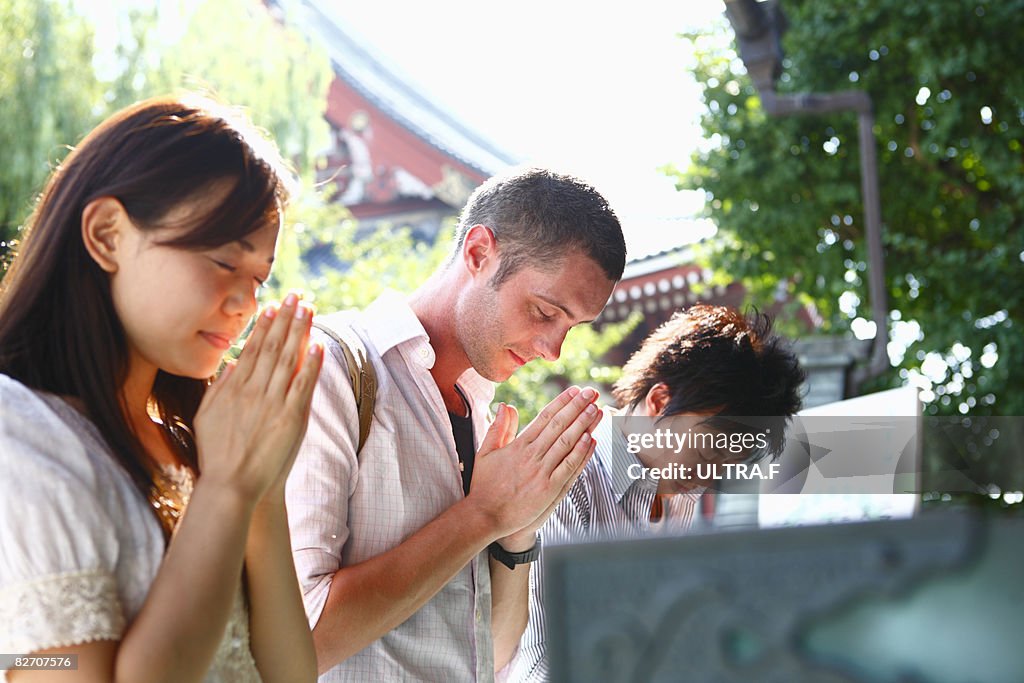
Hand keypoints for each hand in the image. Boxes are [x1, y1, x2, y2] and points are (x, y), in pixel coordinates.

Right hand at [194, 293, 323, 501]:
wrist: (231, 486)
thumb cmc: (217, 455)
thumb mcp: (207, 416)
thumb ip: (218, 388)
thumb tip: (231, 363)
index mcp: (234, 388)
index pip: (252, 348)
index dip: (264, 325)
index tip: (272, 305)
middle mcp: (254, 390)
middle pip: (273, 346)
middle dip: (286, 318)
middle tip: (296, 295)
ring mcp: (273, 403)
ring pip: (289, 359)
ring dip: (300, 332)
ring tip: (309, 309)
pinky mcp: (291, 418)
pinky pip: (303, 385)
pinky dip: (311, 364)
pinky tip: (318, 345)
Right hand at [468, 387, 601, 540]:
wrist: (485, 516)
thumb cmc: (484, 485)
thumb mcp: (485, 452)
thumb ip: (498, 428)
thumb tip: (505, 405)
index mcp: (518, 445)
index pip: (545, 417)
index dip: (562, 402)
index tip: (574, 391)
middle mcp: (532, 455)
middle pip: (559, 425)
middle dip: (577, 407)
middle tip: (591, 393)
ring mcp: (541, 472)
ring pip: (567, 443)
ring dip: (583, 425)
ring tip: (596, 410)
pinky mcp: (548, 489)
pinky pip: (568, 467)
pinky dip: (580, 453)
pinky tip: (591, 439)